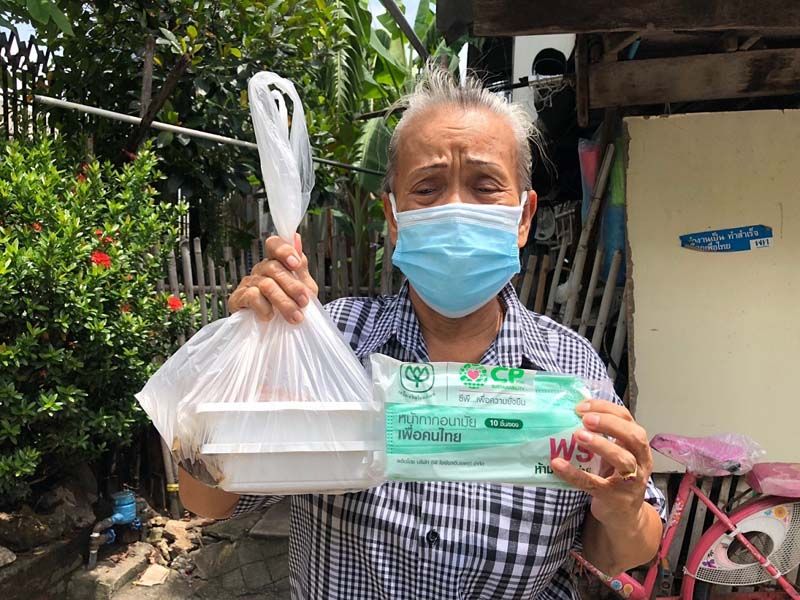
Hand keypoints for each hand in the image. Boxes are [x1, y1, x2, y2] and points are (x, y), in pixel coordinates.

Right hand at [228, 233, 317, 323]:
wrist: (283, 332)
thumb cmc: (293, 307)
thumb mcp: (304, 288)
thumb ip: (301, 266)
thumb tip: (297, 238)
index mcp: (276, 263)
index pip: (274, 244)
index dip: (284, 250)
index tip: (295, 263)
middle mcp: (260, 270)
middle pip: (274, 268)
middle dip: (292, 287)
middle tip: (304, 303)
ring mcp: (248, 283)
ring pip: (266, 285)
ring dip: (284, 302)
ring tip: (295, 317)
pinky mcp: (237, 299)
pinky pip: (252, 296)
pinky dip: (264, 308)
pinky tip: (270, 317)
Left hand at [551, 399, 653, 528]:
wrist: (624, 517)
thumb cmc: (615, 478)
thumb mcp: (615, 455)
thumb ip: (603, 437)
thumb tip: (572, 414)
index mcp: (637, 446)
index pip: (627, 419)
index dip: (606, 409)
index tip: (583, 406)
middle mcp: (640, 461)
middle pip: (634, 437)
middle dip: (609, 424)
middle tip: (585, 418)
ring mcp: (630, 482)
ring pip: (623, 460)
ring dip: (601, 445)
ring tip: (578, 435)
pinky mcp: (614, 498)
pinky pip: (594, 484)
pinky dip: (575, 474)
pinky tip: (557, 464)